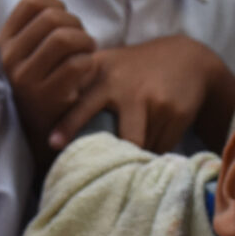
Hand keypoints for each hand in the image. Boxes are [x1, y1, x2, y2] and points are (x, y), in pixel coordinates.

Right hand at [1, 0, 99, 143]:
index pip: (32, 2)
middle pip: (51, 18)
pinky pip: (76, 64)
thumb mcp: (32, 47)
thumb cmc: (45, 78)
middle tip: (82, 37)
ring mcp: (26, 79)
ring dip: (84, 40)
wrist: (45, 125)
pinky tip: (88, 67)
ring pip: (63, 38)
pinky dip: (89, 61)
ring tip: (88, 48)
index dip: (56, 3)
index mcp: (5, 41)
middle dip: (75, 22)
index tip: (63, 18)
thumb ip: (37, 19)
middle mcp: (10, 58)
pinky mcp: (47, 96)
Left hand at [48, 35, 231, 151]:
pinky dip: (153, 152)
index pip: (83, 103)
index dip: (69, 125)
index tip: (53, 143)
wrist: (189, 59)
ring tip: (127, 166)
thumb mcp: (108, 65)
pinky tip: (151, 147)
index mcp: (104, 76)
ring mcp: (154, 102)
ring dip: (134, 158)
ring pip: (141, 146)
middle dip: (113, 156)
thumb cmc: (136, 68)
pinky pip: (161, 145)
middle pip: (121, 135)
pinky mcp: (175, 113)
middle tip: (100, 176)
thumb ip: (83, 85)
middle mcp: (128, 89)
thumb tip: (46, 114)